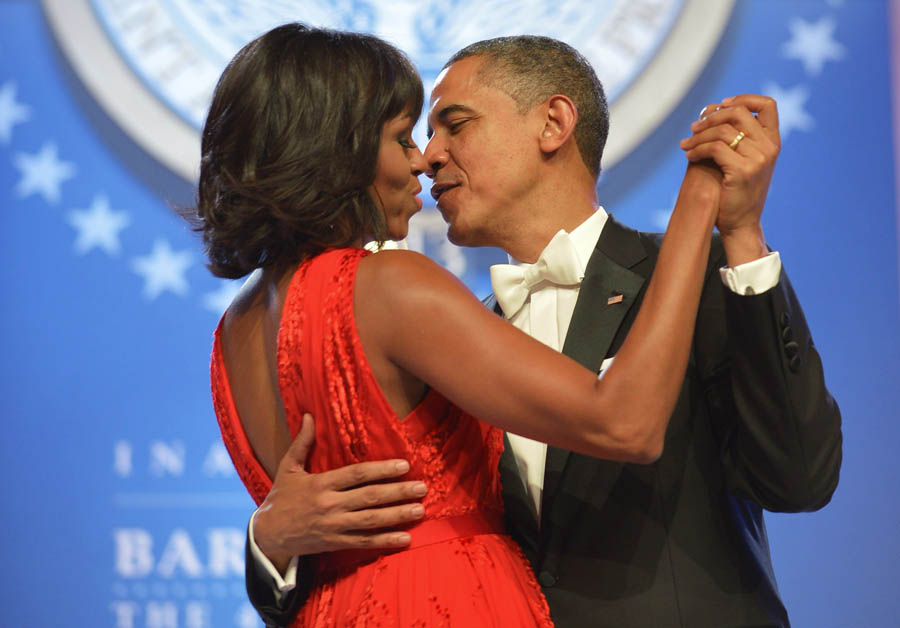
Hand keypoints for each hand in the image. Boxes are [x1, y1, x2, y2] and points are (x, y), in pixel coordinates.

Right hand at [253, 413, 426, 571]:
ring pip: (370, 521)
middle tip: (422, 488)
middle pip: (369, 497)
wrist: (268, 535)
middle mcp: (329, 504)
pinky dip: (385, 541)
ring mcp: (334, 525)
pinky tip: (405, 538)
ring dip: (397, 516)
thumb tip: (310, 415)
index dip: (381, 470)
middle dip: (398, 492)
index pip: (357, 475)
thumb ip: (302, 442)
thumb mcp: (288, 468)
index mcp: (321, 483)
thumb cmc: (281, 497)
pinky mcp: (335, 542)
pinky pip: (364, 542)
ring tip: (420, 510)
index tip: (404, 466)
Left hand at [680, 94, 779, 264]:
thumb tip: (711, 108)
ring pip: (722, 131)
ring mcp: (759, 159)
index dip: (743, 98)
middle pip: (739, 113)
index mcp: (773, 142)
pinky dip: (697, 150)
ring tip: (685, 145)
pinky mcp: (743, 171)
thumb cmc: (736, 191)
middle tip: (693, 128)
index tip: (721, 105)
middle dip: (711, 117)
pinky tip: (689, 156)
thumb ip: (736, 136)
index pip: (767, 105)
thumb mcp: (743, 159)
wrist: (741, 223)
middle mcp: (770, 147)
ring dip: (698, 136)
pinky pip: (715, 149)